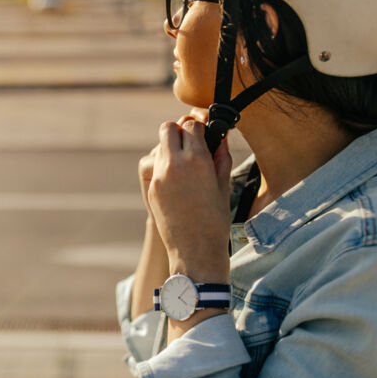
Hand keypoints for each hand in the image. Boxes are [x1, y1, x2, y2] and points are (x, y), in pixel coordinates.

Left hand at [148, 119, 232, 283]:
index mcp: (197, 161)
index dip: (199, 127)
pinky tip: (179, 181)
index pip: (191, 125)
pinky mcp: (152, 189)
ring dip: (171, 148)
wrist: (195, 252)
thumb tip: (221, 139)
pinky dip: (165, 166)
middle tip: (191, 144)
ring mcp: (159, 177)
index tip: (204, 134)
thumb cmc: (216, 221)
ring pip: (159, 146)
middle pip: (168, 128)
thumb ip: (221, 158)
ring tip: (186, 164)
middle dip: (180, 132)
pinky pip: (156, 166)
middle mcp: (174, 165)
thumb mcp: (224, 186)